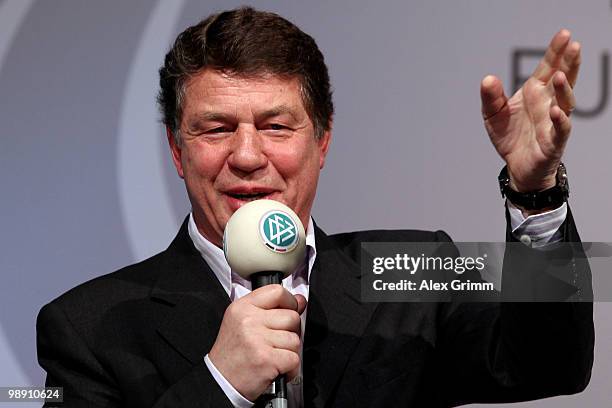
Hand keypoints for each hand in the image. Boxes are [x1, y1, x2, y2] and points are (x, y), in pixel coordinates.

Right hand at [208, 285, 306, 401]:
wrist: (220, 381)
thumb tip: (299, 300)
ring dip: (289, 352)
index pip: (277, 291)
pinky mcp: (267, 359)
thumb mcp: (243, 322)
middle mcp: (249, 321)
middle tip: (275, 342)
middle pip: (292, 316)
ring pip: (295, 339)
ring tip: (273, 356)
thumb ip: (271, 309)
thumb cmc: (232, 353)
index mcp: (242, 307)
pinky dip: (290, 368)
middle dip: (290, 332)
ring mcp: (257, 339)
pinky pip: (294, 359)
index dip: (289, 302)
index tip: (287, 311)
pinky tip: (276, 368)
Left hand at [481, 29, 579, 191]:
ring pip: (566, 102)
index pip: (548, 68)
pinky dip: (560, 120)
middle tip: (574, 46)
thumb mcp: (493, 114)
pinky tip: (557, 111)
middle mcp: (548, 103)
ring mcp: (553, 121)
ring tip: (561, 76)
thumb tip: (488, 79)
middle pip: (563, 79)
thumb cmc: (510, 136)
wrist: (516, 166)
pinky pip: (560, 129)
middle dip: (569, 63)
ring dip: (565, 89)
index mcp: (535, 92)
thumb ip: (491, 97)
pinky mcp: (553, 141)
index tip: (563, 35)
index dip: (556, 52)